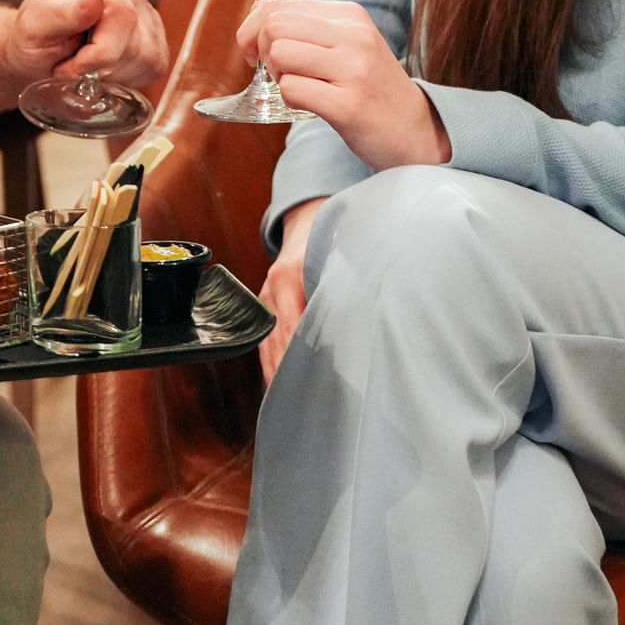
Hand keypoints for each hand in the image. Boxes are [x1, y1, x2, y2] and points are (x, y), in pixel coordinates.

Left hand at [5, 0, 167, 89]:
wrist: (35, 56)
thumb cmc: (32, 36)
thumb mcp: (34, 24)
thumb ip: (64, 11)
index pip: (121, 13)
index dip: (98, 51)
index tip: (72, 65)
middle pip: (135, 41)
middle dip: (100, 66)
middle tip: (69, 66)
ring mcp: (146, 16)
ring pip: (147, 57)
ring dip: (111, 74)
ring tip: (83, 65)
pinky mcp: (154, 41)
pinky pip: (154, 67)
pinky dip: (127, 78)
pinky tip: (103, 71)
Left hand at [239, 0, 449, 171]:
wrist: (417, 130)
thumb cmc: (371, 87)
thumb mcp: (348, 43)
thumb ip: (308, 27)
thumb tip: (257, 12)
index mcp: (349, 15)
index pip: (277, 5)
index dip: (252, 29)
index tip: (255, 51)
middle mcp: (353, 35)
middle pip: (273, 25)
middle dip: (260, 51)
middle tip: (275, 72)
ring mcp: (353, 69)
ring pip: (279, 54)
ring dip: (278, 77)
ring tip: (300, 87)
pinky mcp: (349, 104)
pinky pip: (291, 90)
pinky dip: (290, 100)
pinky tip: (311, 105)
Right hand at [260, 197, 326, 385]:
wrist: (305, 221)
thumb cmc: (327, 240)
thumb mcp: (337, 259)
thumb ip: (344, 287)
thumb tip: (362, 319)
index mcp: (288, 276)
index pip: (294, 326)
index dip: (306, 354)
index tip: (319, 379)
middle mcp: (271, 289)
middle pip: (278, 340)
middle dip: (290, 371)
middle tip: (304, 403)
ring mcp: (264, 298)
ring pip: (268, 343)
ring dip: (278, 373)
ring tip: (290, 403)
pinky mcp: (263, 306)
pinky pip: (264, 340)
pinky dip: (271, 363)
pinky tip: (279, 385)